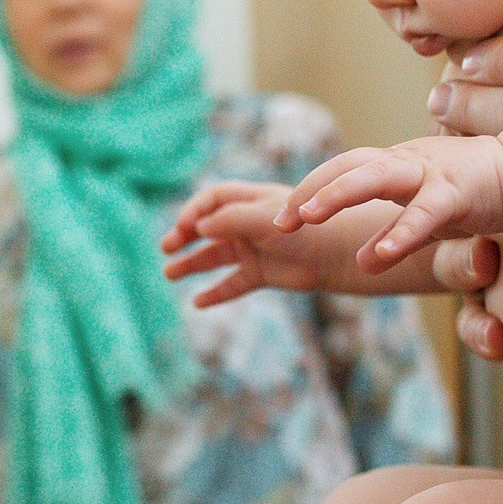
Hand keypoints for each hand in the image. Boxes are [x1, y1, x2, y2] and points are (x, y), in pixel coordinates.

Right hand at [161, 179, 424, 302]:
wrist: (336, 254)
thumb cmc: (302, 228)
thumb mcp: (262, 218)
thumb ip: (230, 220)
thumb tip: (197, 228)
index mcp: (250, 202)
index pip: (212, 201)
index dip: (194, 212)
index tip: (184, 228)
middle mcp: (249, 224)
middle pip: (207, 228)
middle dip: (184, 236)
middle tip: (166, 248)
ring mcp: (255, 249)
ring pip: (215, 256)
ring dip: (192, 264)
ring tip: (169, 273)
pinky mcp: (263, 274)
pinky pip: (233, 283)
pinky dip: (216, 292)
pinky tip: (198, 302)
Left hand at [277, 134, 502, 273]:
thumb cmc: (476, 191)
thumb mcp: (426, 208)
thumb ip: (394, 230)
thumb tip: (363, 259)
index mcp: (395, 164)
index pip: (342, 169)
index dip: (310, 190)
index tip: (281, 219)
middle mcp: (406, 163)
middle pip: (347, 167)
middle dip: (309, 191)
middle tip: (279, 222)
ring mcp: (430, 174)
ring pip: (375, 177)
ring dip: (337, 194)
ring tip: (306, 218)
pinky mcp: (459, 194)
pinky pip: (423, 214)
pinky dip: (400, 234)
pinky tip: (376, 257)